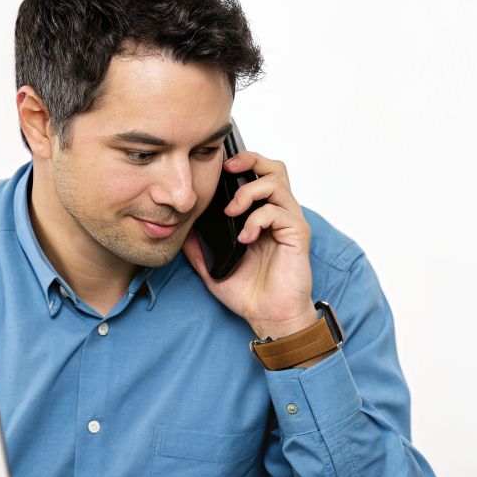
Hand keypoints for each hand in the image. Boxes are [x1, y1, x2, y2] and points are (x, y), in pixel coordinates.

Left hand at [181, 150, 315, 339]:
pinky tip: (245, 238)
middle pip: (273, 168)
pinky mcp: (297, 234)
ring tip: (232, 212)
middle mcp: (278, 213)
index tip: (218, 170)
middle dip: (249, 160)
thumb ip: (198, 247)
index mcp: (261, 216)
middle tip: (228, 170)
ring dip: (249, 191)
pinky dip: (257, 220)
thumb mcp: (212, 267)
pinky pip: (278, 212)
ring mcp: (289, 222)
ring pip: (276, 182)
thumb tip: (180, 230)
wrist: (269, 317)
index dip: (240, 164)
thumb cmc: (249, 292)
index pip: (256, 175)